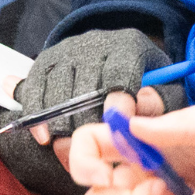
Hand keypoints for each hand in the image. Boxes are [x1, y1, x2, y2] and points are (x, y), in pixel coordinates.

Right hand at [0, 27, 168, 194]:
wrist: (115, 50)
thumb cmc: (142, 77)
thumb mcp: (161, 85)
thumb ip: (155, 104)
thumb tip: (129, 116)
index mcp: (127, 47)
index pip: (120, 72)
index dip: (116, 101)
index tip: (113, 124)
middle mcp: (94, 44)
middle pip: (84, 87)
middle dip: (87, 122)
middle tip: (92, 149)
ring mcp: (66, 51)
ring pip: (57, 90)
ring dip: (62, 125)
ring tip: (71, 150)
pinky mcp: (44, 61)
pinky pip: (33, 88)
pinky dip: (35, 115)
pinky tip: (43, 138)